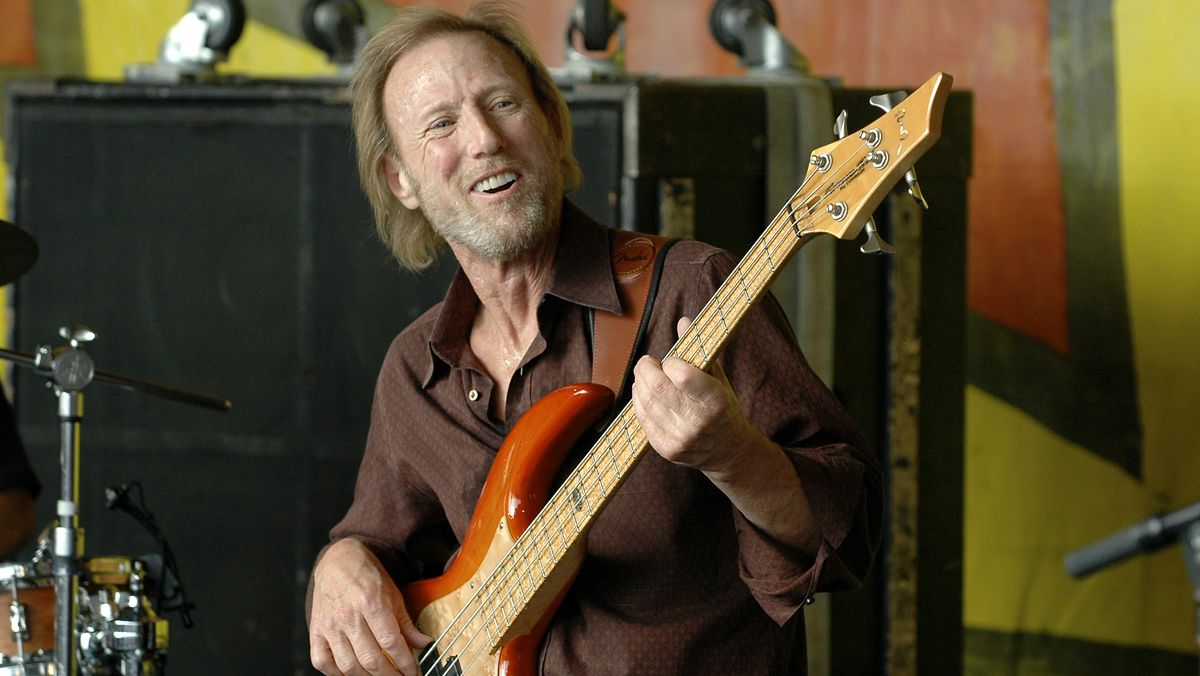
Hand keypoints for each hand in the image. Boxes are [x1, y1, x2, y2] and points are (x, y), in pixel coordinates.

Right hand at [309, 538, 431, 674]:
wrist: (338, 560)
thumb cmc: (366, 576)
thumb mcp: (393, 594)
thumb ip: (406, 623)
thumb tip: (423, 644)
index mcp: (371, 603)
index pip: (391, 642)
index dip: (405, 662)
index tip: (413, 671)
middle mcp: (349, 615)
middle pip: (370, 658)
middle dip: (389, 675)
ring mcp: (330, 625)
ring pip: (348, 665)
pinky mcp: (316, 630)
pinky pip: (322, 661)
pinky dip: (336, 674)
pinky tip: (352, 673)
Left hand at [630, 317, 760, 476]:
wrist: (729, 451)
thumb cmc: (723, 408)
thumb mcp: (719, 378)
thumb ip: (699, 351)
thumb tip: (683, 320)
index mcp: (716, 401)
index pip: (682, 375)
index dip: (671, 362)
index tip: (671, 360)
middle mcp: (698, 422)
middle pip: (657, 388)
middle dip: (645, 369)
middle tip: (646, 363)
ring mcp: (681, 438)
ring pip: (646, 403)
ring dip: (639, 384)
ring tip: (644, 377)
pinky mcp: (667, 450)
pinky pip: (643, 420)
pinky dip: (639, 402)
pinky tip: (644, 394)